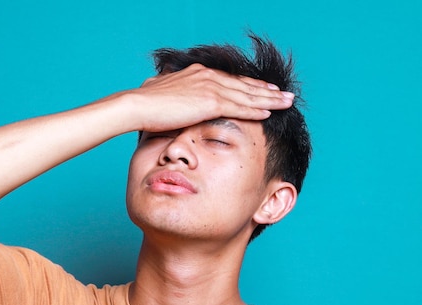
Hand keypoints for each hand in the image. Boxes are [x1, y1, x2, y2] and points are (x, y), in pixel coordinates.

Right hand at [126, 63, 294, 132]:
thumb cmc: (145, 105)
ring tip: (286, 102)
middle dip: (266, 90)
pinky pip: (239, 105)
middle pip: (243, 84)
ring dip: (269, 99)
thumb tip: (170, 101)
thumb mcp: (161, 95)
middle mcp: (207, 76)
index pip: (230, 80)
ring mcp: (209, 87)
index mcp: (197, 74)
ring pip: (246, 94)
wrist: (137, 105)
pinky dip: (256, 108)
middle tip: (284, 95)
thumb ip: (173, 97)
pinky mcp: (210, 101)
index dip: (249, 86)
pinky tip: (269, 112)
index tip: (263, 90)